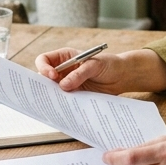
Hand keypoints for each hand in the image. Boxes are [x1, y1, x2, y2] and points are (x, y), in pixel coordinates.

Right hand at [35, 47, 165, 94]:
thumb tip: (64, 86)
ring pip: (53, 90)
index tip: (52, 76)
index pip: (44, 60)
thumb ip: (79, 74)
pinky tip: (66, 107)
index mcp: (65, 57)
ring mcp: (68, 83)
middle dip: (44, 85)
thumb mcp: (95, 65)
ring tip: (57, 102)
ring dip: (53, 96)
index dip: (44, 67)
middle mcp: (63, 70)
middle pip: (44, 77)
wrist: (122, 77)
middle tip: (49, 92)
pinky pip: (64, 100)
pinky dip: (63, 104)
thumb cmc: (109, 64)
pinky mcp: (74, 94)